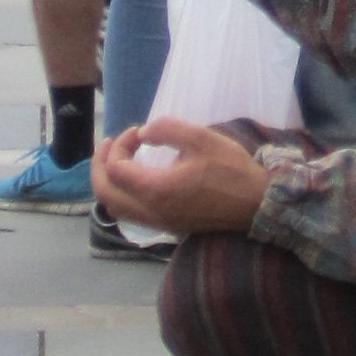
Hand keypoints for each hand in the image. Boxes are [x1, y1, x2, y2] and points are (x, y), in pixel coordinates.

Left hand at [91, 120, 269, 235]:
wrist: (256, 204)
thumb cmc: (231, 169)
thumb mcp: (201, 138)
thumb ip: (166, 129)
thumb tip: (143, 134)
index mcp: (156, 190)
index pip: (116, 168)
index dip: (119, 145)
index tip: (137, 132)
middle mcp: (151, 211)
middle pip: (105, 194)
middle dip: (99, 166)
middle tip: (109, 144)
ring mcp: (158, 222)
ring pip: (115, 208)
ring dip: (109, 182)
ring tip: (117, 159)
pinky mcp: (167, 226)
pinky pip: (130, 214)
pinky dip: (123, 194)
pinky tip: (136, 177)